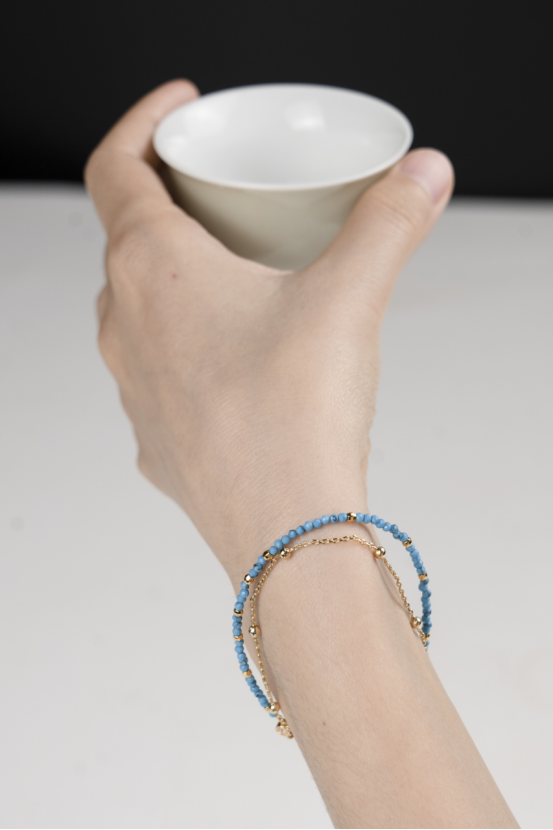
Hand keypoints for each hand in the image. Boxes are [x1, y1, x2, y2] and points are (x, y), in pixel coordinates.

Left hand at [85, 80, 453, 586]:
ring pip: (139, 309)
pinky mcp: (157, 438)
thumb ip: (387, 224)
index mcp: (152, 270)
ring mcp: (133, 388)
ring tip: (235, 280)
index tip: (182, 106)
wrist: (285, 539)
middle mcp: (125, 325)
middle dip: (171, 204)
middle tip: (226, 198)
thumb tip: (421, 176)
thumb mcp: (349, 298)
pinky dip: (189, 349)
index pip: (115, 166)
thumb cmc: (295, 418)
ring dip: (177, 281)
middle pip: (127, 238)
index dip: (142, 121)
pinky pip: (159, 374)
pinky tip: (237, 365)